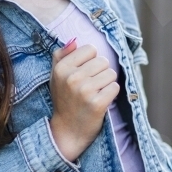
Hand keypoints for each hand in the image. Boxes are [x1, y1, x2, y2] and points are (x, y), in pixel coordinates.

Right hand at [49, 39, 119, 161]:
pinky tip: (101, 101)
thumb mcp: (56, 76)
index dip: (91, 61)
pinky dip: (111, 94)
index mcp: (62, 68)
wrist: (68, 130)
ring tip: (95, 94)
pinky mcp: (97, 104)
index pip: (90, 49)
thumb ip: (61, 55)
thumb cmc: (65, 100)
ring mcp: (84, 91)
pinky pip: (115, 87)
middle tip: (91, 87)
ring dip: (107, 84)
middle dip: (101, 73)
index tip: (84, 74)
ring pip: (111, 74)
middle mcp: (72, 78)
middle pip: (103, 61)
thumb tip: (75, 40)